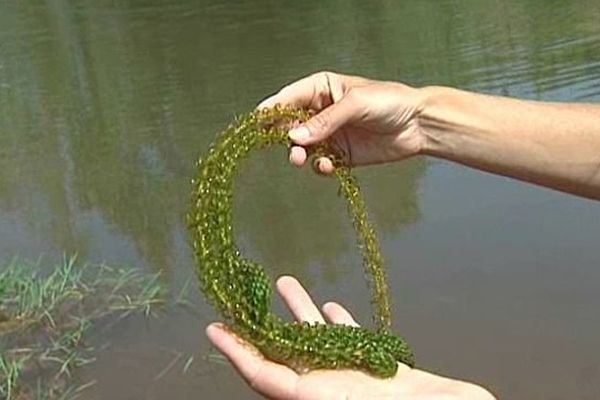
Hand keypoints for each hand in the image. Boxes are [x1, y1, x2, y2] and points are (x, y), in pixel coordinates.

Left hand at [206, 276, 496, 399]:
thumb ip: (327, 393)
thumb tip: (289, 389)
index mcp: (318, 398)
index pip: (265, 376)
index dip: (237, 353)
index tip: (214, 329)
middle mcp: (329, 388)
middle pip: (286, 352)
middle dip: (262, 324)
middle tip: (243, 296)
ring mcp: (354, 378)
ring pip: (318, 341)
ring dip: (298, 313)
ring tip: (283, 282)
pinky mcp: (380, 370)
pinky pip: (352, 342)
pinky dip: (338, 324)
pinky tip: (330, 307)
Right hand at [258, 71, 426, 173]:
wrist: (419, 124)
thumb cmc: (389, 102)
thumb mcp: (355, 105)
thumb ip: (324, 121)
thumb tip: (294, 138)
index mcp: (321, 89)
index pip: (289, 98)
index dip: (271, 110)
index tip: (256, 123)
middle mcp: (321, 112)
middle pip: (291, 125)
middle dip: (286, 137)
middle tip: (290, 148)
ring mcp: (330, 134)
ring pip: (303, 147)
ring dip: (300, 154)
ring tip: (303, 159)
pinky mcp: (341, 154)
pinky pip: (321, 162)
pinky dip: (320, 166)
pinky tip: (328, 166)